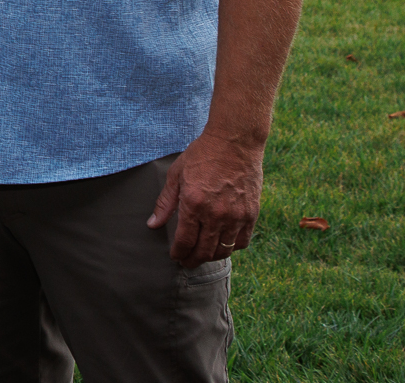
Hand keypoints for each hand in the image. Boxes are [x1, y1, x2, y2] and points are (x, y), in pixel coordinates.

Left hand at [147, 131, 263, 267]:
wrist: (234, 142)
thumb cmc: (202, 155)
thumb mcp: (176, 174)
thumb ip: (165, 203)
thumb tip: (153, 224)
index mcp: (193, 204)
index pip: (185, 241)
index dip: (179, 253)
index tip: (175, 257)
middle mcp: (215, 214)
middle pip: (204, 251)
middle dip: (193, 260)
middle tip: (187, 262)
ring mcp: (236, 216)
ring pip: (223, 250)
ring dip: (211, 257)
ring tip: (203, 255)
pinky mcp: (251, 214)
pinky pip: (242, 242)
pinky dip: (232, 248)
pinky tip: (223, 245)